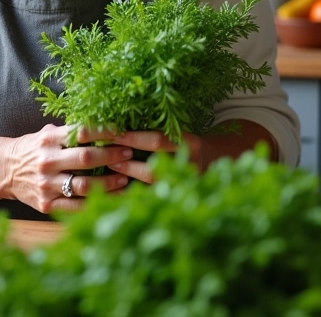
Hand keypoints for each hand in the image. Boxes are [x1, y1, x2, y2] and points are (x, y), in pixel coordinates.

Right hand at [0, 124, 132, 213]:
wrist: (4, 170)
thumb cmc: (33, 148)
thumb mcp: (47, 133)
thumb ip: (70, 130)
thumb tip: (104, 123)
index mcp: (49, 139)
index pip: (81, 131)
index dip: (104, 131)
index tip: (122, 132)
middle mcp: (47, 161)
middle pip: (85, 158)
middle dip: (111, 156)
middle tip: (128, 153)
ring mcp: (46, 185)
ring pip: (83, 185)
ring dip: (108, 182)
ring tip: (124, 178)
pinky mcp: (46, 204)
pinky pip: (76, 206)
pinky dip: (96, 203)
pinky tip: (112, 198)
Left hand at [105, 120, 277, 183]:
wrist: (214, 162)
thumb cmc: (186, 139)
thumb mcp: (177, 127)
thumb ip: (155, 124)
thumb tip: (116, 119)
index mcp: (191, 144)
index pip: (157, 141)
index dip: (132, 138)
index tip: (111, 133)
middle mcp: (190, 167)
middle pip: (153, 170)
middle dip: (127, 164)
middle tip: (106, 157)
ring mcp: (185, 187)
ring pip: (151, 190)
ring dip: (127, 180)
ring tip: (109, 171)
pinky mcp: (178, 199)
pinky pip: (151, 201)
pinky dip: (132, 197)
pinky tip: (116, 190)